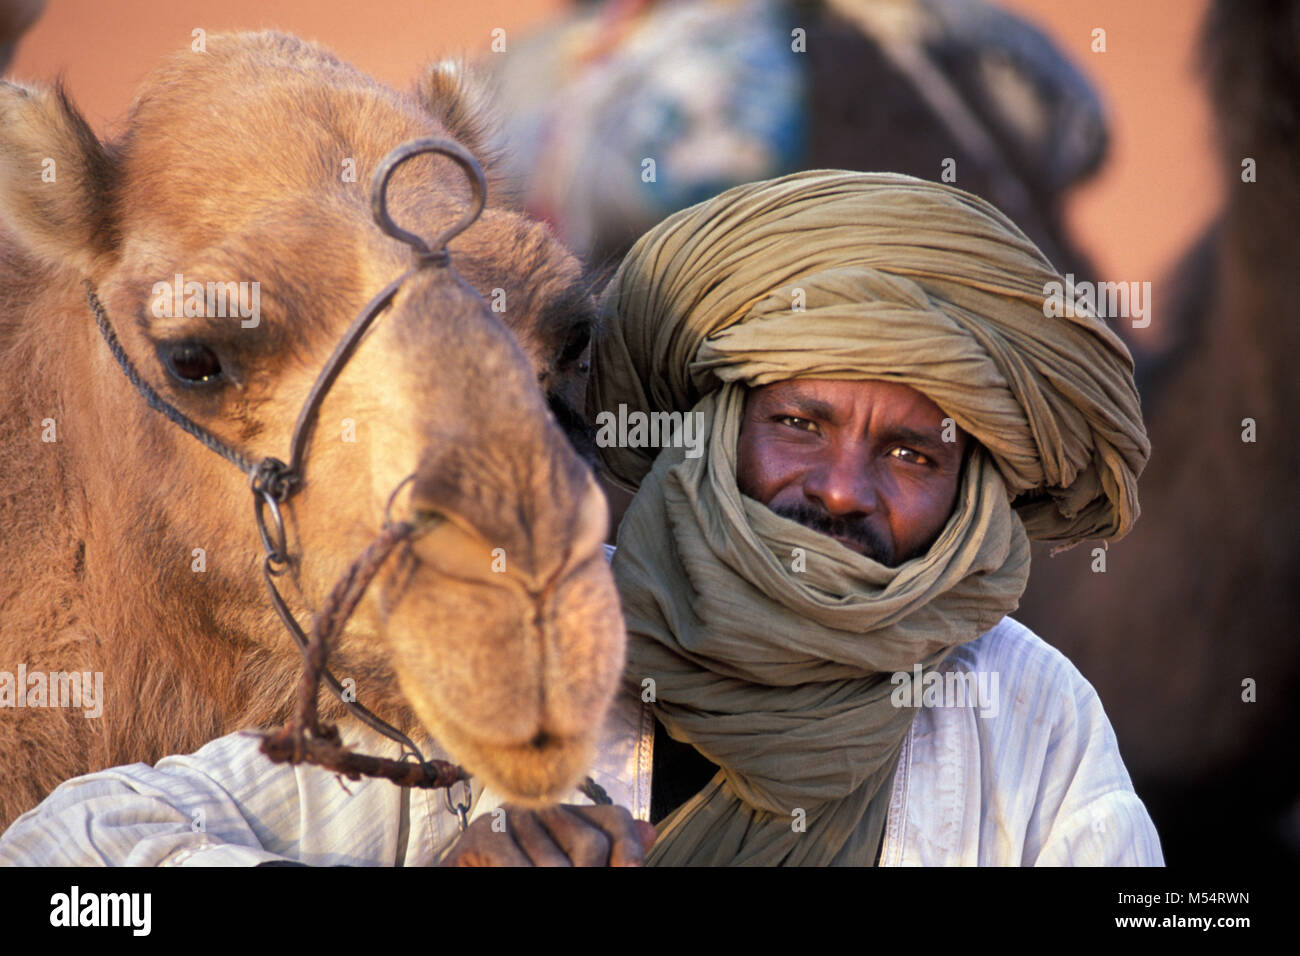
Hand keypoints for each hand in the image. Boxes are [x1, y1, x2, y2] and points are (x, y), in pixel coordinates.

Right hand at [437, 803, 656, 866]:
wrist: (465, 873)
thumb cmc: (517, 871)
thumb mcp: (567, 866)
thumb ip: (606, 854)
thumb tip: (651, 829)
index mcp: (567, 813)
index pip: (614, 819)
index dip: (629, 848)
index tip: (631, 873)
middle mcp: (542, 806)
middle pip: (591, 843)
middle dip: (589, 877)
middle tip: (572, 889)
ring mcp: (511, 815)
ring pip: (556, 866)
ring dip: (549, 885)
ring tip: (536, 881)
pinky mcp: (483, 833)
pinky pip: (519, 868)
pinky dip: (522, 879)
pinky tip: (517, 881)